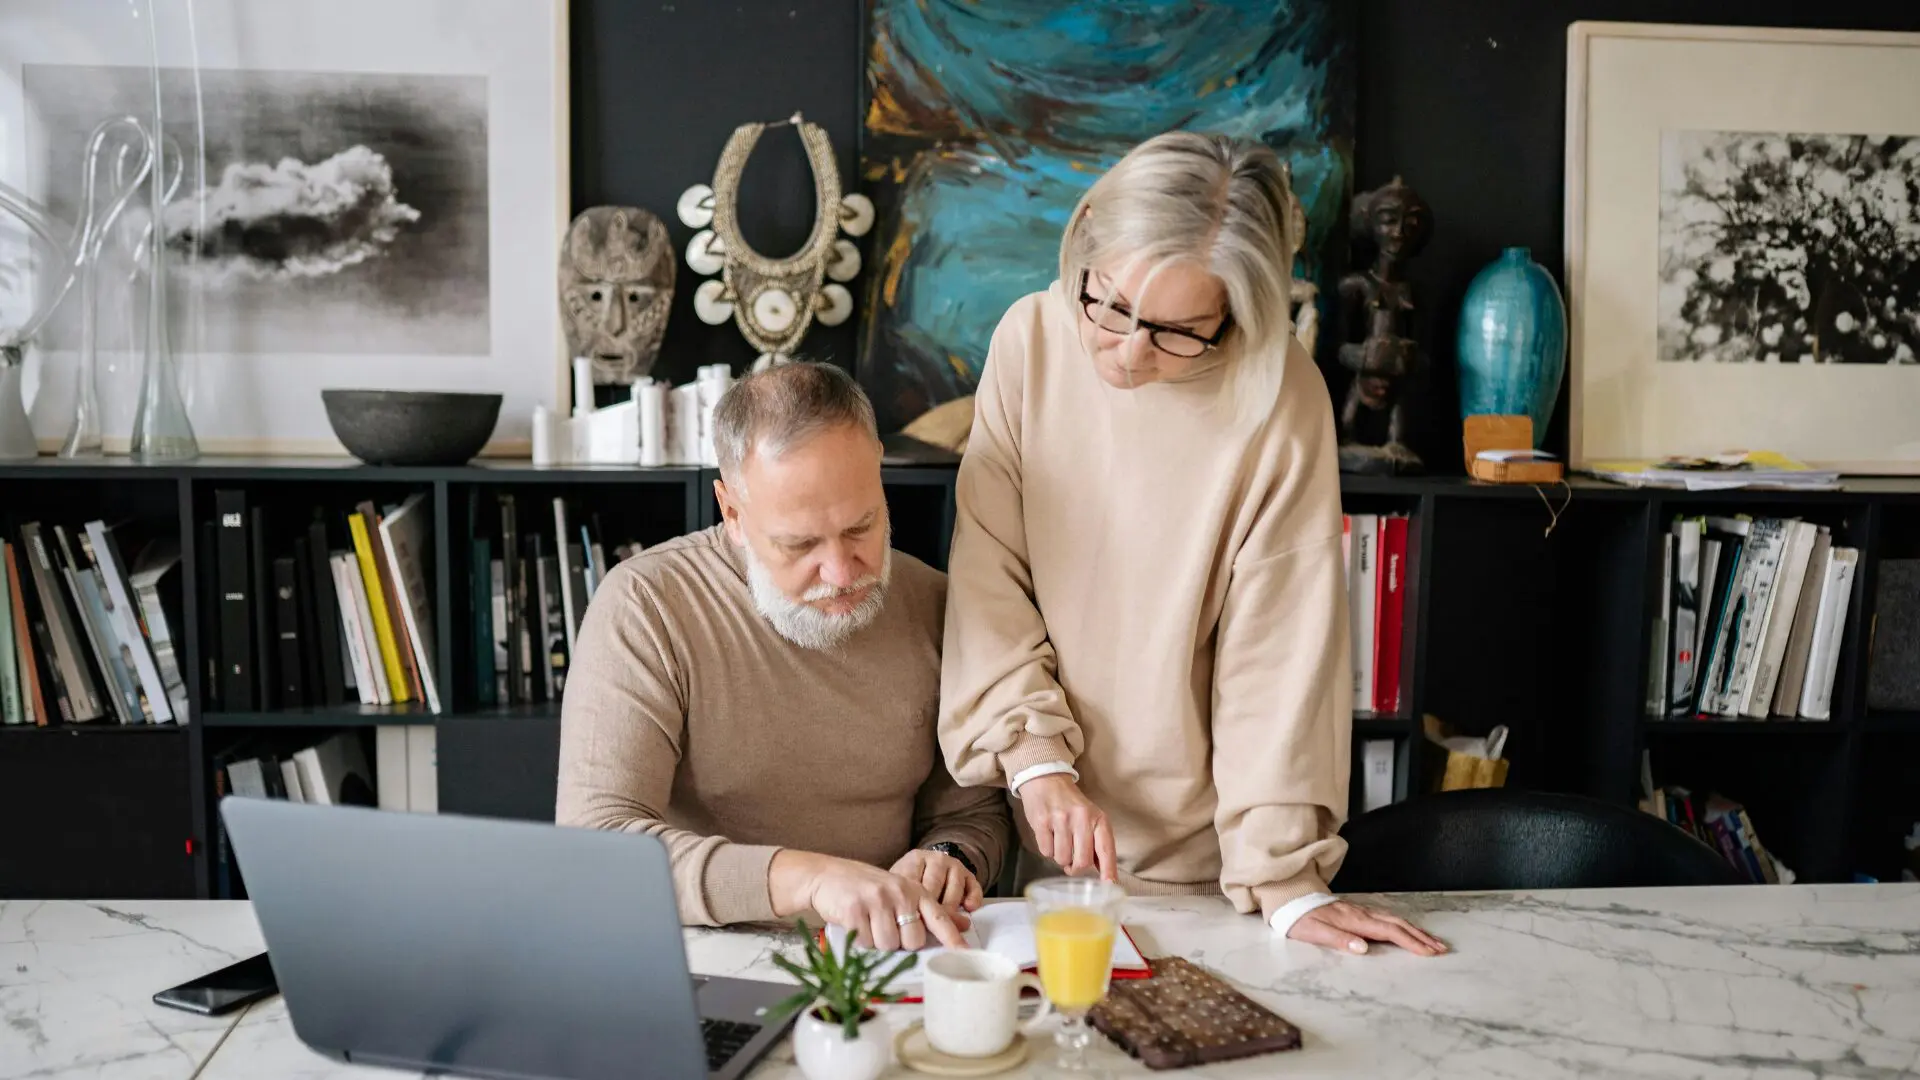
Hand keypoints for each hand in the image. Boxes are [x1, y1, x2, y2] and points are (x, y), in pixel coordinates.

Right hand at [768, 850, 967, 950]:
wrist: (827, 875)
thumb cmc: (867, 888)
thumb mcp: (901, 892)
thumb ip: (929, 911)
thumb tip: (962, 924)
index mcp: (914, 890)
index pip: (938, 917)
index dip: (952, 938)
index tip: (966, 953)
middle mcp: (899, 893)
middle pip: (913, 941)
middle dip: (900, 943)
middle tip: (886, 928)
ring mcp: (877, 901)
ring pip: (889, 945)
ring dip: (878, 943)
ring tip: (869, 924)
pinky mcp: (855, 911)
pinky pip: (866, 943)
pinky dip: (861, 941)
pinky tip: (856, 925)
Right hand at [1016, 774, 1115, 880]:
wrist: (1046, 780)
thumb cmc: (1071, 805)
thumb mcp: (1091, 818)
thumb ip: (1098, 844)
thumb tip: (1105, 873)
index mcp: (1098, 819)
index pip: (1106, 849)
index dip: (1108, 870)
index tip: (1109, 885)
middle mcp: (1082, 818)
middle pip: (1082, 861)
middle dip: (1075, 868)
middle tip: (1071, 864)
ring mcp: (1061, 819)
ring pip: (1062, 859)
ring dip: (1060, 858)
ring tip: (1059, 842)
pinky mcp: (1042, 821)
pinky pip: (1046, 851)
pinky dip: (1047, 850)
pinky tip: (1049, 835)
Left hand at [1287, 900, 1446, 955]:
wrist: (1292, 899)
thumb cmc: (1302, 919)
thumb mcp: (1314, 932)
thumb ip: (1339, 939)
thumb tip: (1363, 947)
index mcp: (1355, 921)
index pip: (1390, 932)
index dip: (1411, 942)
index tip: (1428, 952)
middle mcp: (1363, 914)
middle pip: (1399, 924)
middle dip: (1421, 937)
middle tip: (1441, 948)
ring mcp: (1362, 911)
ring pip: (1396, 920)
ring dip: (1416, 931)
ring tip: (1432, 941)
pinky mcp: (1359, 911)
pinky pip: (1387, 918)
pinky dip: (1403, 925)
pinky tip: (1408, 930)